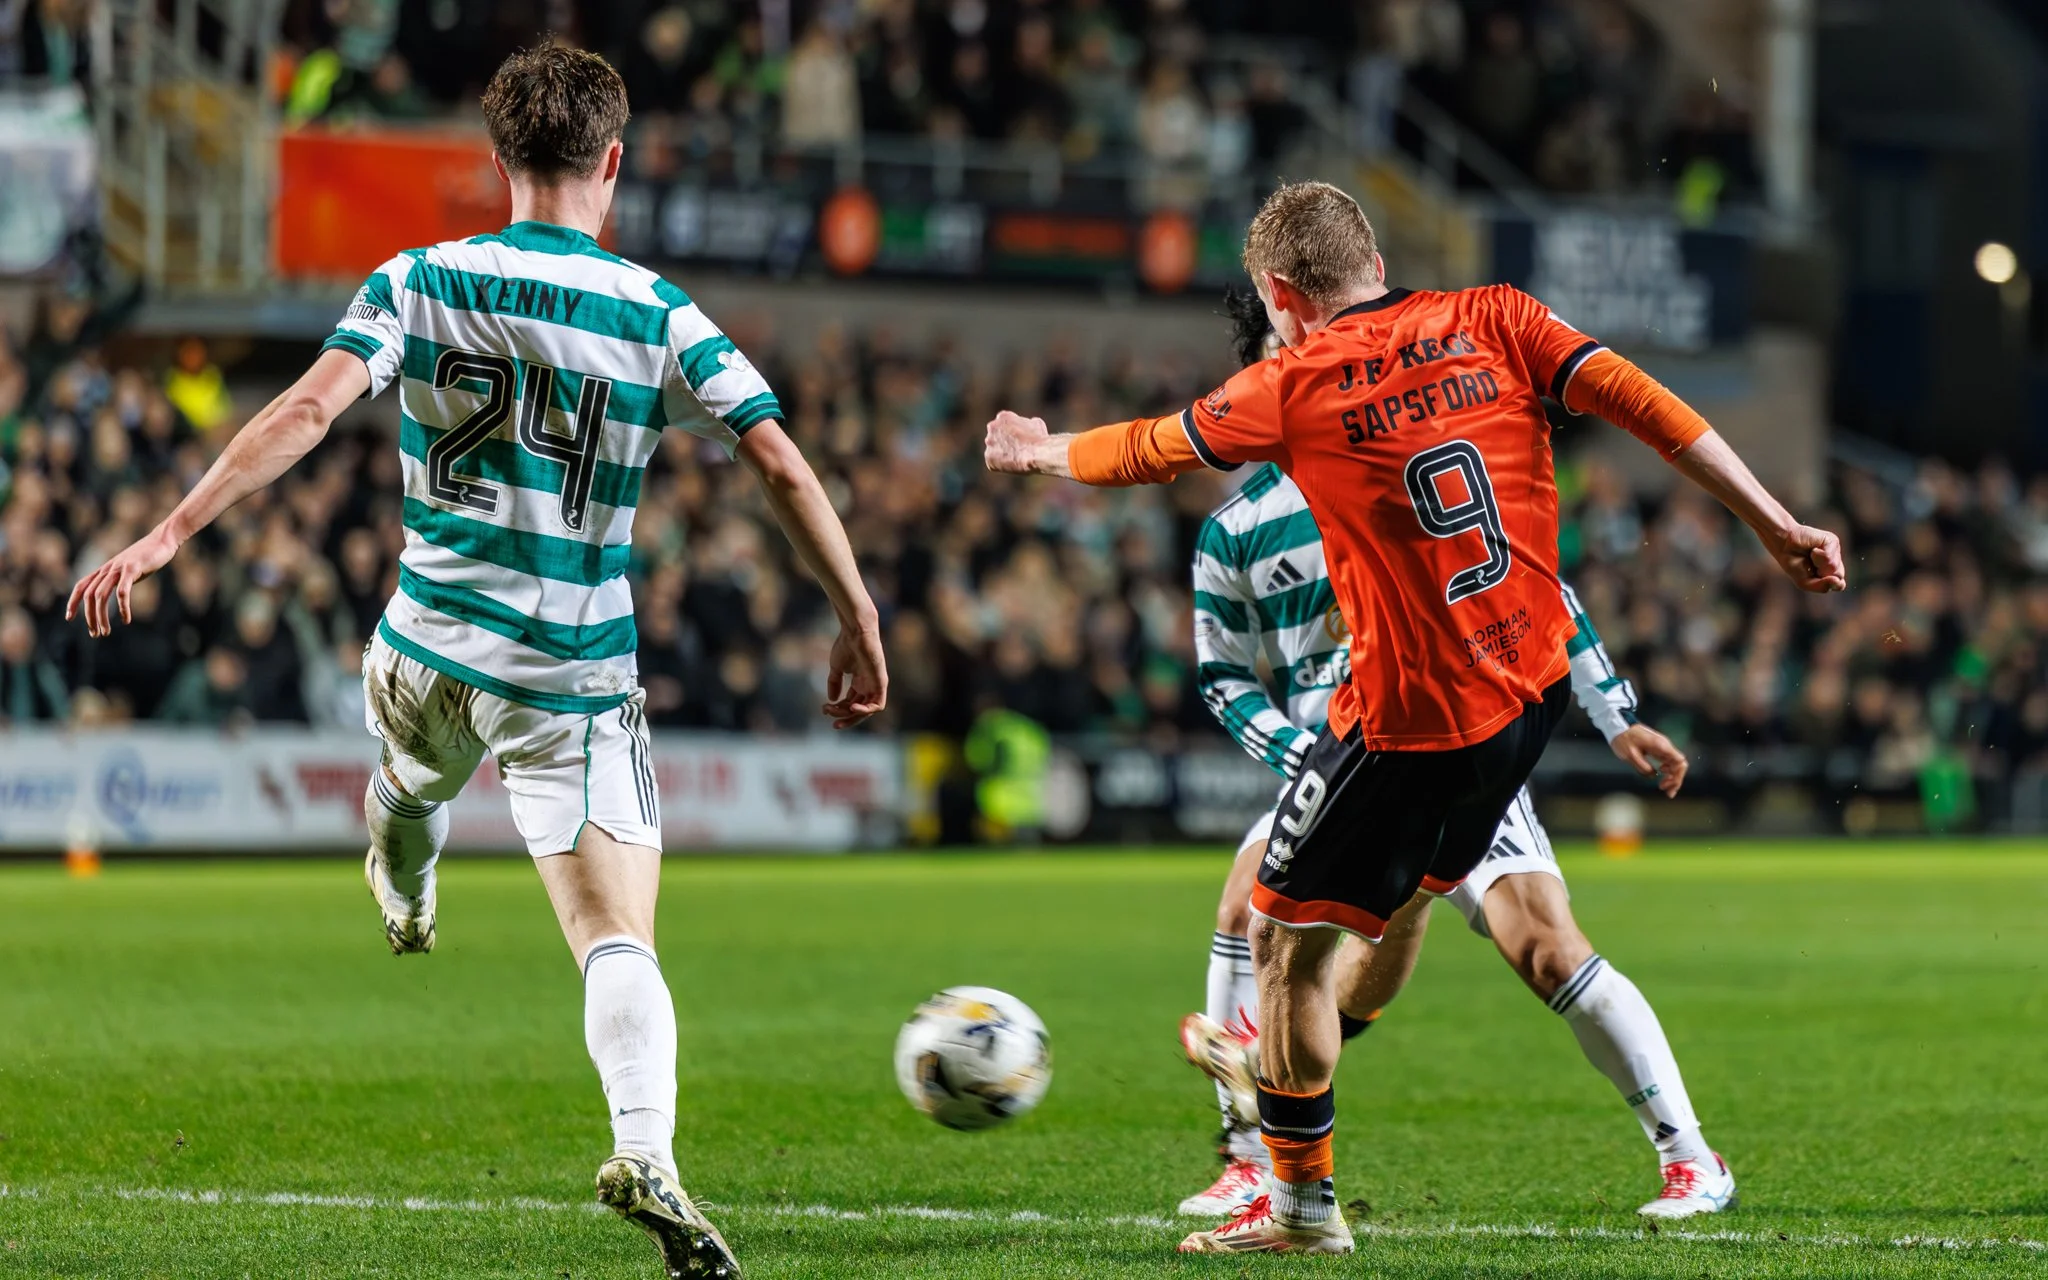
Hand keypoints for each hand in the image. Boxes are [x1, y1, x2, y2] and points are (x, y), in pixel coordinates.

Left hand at [66, 525, 180, 637]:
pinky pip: (122, 591)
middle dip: (89, 616)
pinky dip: (122, 607)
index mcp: (105, 569)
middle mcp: (108, 569)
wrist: (163, 539)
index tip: (69, 618)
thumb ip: (120, 579)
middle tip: (95, 634)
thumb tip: (118, 593)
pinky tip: (126, 619)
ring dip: (101, 616)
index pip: (82, 586)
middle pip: (90, 595)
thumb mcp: (129, 569)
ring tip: (105, 632)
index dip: (73, 601)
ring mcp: (119, 568)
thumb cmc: (148, 556)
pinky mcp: (133, 569)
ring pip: (101, 595)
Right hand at [823, 619, 886, 729]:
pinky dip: (866, 710)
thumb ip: (834, 683)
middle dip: (844, 717)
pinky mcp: (881, 683)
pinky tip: (852, 709)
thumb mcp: (836, 668)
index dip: (838, 709)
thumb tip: (831, 700)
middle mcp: (869, 686)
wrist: (855, 632)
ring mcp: (876, 685)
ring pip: (866, 710)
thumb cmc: (846, 645)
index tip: (824, 709)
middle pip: (858, 710)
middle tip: (832, 723)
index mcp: (860, 682)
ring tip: (835, 712)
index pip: (851, 703)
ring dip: (851, 715)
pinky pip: (878, 705)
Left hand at [984, 410, 1051, 474]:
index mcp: (1003, 416)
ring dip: (1000, 453)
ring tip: (1014, 458)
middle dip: (1002, 442)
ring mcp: (989, 442)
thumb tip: (1029, 424)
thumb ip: (1027, 423)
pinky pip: (992, 463)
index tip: (1017, 438)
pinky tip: (1011, 465)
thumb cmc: (1039, 438)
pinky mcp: (989, 458)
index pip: (1002, 423)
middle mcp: (992, 427)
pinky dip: (1000, 465)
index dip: (1010, 432)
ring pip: (993, 449)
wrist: (1037, 453)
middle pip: (995, 436)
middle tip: (1014, 449)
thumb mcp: (1036, 423)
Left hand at [1610, 724, 1686, 797]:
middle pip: (1679, 765)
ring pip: (1674, 764)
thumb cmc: (1624, 739)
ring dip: (1671, 777)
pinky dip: (1666, 771)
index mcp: (1661, 746)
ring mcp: (1662, 747)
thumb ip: (1643, 767)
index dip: (1678, 775)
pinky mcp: (1657, 749)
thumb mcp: (1630, 755)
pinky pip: (1667, 762)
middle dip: (1676, 780)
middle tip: (1668, 793)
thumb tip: (1653, 775)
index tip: (1668, 785)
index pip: (1680, 762)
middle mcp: (1665, 746)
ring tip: (1663, 787)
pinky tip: (1660, 776)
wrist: (1619, 726)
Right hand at [1767, 522, 1846, 593]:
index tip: (1813, 576)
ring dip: (1818, 564)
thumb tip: (1837, 581)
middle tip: (1810, 565)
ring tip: (1810, 556)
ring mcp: (1836, 551)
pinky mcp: (1833, 541)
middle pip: (1838, 576)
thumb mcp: (1805, 582)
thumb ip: (1822, 587)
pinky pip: (1829, 556)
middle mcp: (1836, 562)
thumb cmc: (1794, 562)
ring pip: (1834, 567)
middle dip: (1821, 574)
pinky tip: (1812, 549)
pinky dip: (1817, 556)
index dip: (1827, 583)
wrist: (1784, 544)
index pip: (1839, 585)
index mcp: (1832, 573)